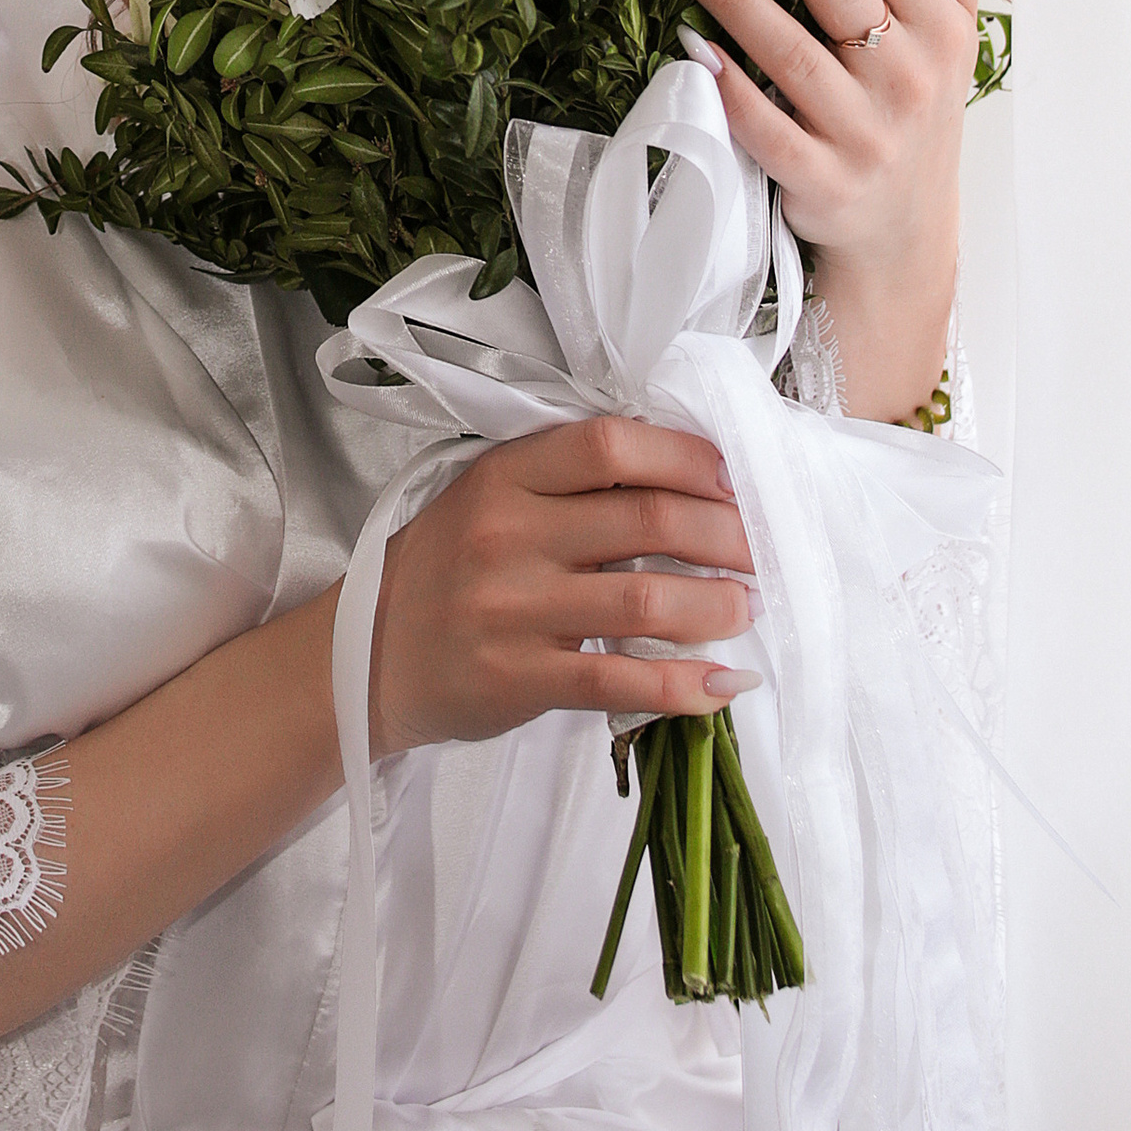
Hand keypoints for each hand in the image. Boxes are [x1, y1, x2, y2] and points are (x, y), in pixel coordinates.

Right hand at [369, 416, 754, 754]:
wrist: (370, 655)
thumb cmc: (448, 569)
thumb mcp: (491, 499)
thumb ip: (570, 484)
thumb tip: (685, 481)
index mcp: (506, 475)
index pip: (612, 444)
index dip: (687, 457)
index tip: (731, 478)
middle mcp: (509, 535)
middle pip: (648, 519)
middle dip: (726, 534)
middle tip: (761, 550)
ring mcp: (515, 610)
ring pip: (647, 600)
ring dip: (718, 606)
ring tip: (747, 608)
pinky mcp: (521, 678)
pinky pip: (622, 682)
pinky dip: (686, 686)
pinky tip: (722, 686)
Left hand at [655, 0, 996, 420]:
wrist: (906, 237)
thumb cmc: (918, 106)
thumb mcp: (952, 18)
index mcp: (940, 24)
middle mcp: (908, 75)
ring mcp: (864, 133)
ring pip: (789, 49)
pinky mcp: (820, 183)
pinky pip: (766, 129)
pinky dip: (729, 86)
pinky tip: (688, 42)